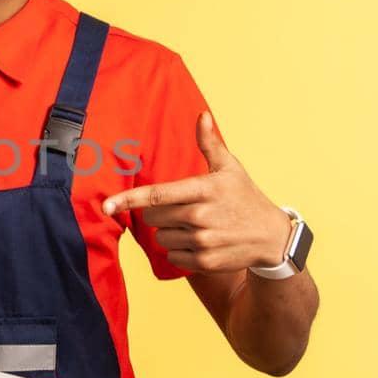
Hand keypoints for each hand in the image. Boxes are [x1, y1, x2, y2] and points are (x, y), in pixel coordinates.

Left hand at [101, 111, 292, 273]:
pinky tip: (200, 242)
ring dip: (170, 231)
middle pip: (153, 216)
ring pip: (160, 237)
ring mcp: (203, 241)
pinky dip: (180, 250)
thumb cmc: (245, 197)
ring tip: (196, 226)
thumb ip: (209, 143)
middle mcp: (201, 216)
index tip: (106, 206)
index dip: (128, 200)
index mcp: (203, 189)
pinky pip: (172, 256)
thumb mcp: (230, 168)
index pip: (157, 195)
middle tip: (184, 208)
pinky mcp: (204, 262)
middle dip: (160, 212)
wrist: (271, 237)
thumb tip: (202, 115)